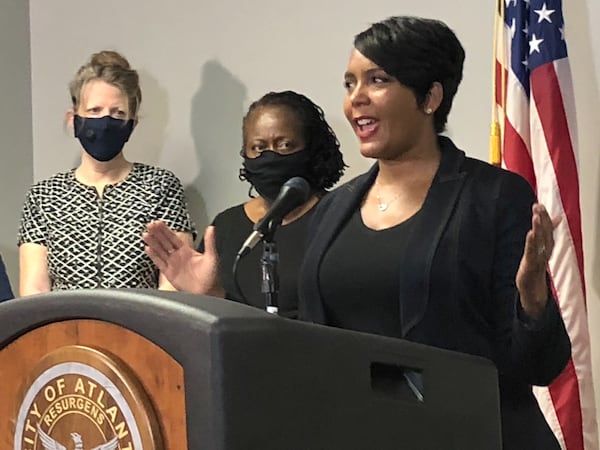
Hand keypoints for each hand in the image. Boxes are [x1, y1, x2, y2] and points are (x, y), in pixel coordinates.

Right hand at [143, 221, 223, 295]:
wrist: (207, 291)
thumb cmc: (211, 276)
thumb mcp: (211, 256)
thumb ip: (209, 242)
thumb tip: (211, 229)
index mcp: (187, 250)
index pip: (173, 237)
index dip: (166, 230)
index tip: (158, 222)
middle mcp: (178, 256)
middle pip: (164, 242)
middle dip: (157, 233)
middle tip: (149, 225)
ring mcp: (173, 264)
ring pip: (160, 251)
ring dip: (153, 243)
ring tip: (145, 234)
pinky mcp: (169, 273)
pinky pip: (159, 263)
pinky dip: (153, 256)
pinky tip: (148, 249)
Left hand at [516, 203, 560, 317]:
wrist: (533, 290)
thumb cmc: (535, 267)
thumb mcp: (540, 249)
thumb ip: (547, 233)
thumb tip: (557, 218)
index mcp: (547, 247)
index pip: (547, 229)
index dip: (545, 217)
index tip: (540, 204)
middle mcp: (545, 251)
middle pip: (545, 232)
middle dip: (542, 218)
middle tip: (539, 206)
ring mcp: (539, 258)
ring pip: (540, 241)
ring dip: (539, 228)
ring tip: (536, 216)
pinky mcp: (531, 265)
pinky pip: (532, 252)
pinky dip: (532, 242)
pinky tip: (531, 233)